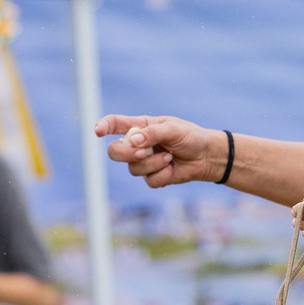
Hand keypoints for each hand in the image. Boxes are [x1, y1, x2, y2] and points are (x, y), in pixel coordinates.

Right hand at [101, 115, 226, 186]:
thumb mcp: (174, 130)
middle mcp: (138, 144)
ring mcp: (144, 161)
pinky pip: (148, 180)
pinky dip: (162, 175)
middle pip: (115, 152)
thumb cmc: (190, 137)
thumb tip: (132, 141)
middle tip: (142, 153)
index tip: (98, 131)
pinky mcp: (152, 176)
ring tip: (169, 157)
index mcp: (140, 126)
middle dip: (126, 154)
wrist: (206, 156)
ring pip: (133, 168)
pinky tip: (172, 167)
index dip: (104, 126)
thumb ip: (153, 133)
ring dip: (153, 164)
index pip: (115, 124)